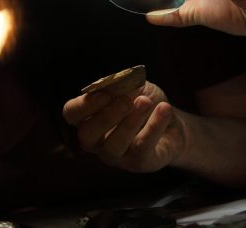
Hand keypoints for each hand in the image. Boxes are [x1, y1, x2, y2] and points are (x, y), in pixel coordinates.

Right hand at [63, 82, 185, 171]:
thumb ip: (121, 84)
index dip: (84, 105)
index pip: (72, 114)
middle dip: (106, 116)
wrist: (173, 124)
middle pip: (87, 135)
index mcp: (89, 118)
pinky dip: (154, 127)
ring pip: (114, 145)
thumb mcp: (133, 87)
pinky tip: (164, 108)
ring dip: (130, 122)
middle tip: (127, 101)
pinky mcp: (139, 163)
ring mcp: (116, 156)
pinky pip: (142, 148)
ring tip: (146, 102)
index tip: (104, 95)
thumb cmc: (145, 103)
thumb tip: (113, 82)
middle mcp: (97, 141)